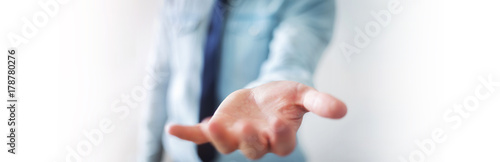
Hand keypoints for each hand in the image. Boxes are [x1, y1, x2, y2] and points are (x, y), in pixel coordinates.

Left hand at [167, 81, 346, 158]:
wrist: (265, 94)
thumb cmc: (285, 98)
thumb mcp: (303, 95)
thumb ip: (320, 103)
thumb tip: (343, 110)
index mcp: (280, 138)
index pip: (281, 145)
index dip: (280, 137)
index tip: (279, 124)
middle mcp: (257, 142)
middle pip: (253, 149)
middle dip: (249, 140)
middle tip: (246, 127)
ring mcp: (236, 137)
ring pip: (227, 145)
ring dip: (219, 138)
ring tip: (213, 125)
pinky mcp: (220, 127)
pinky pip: (202, 135)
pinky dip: (187, 133)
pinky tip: (172, 128)